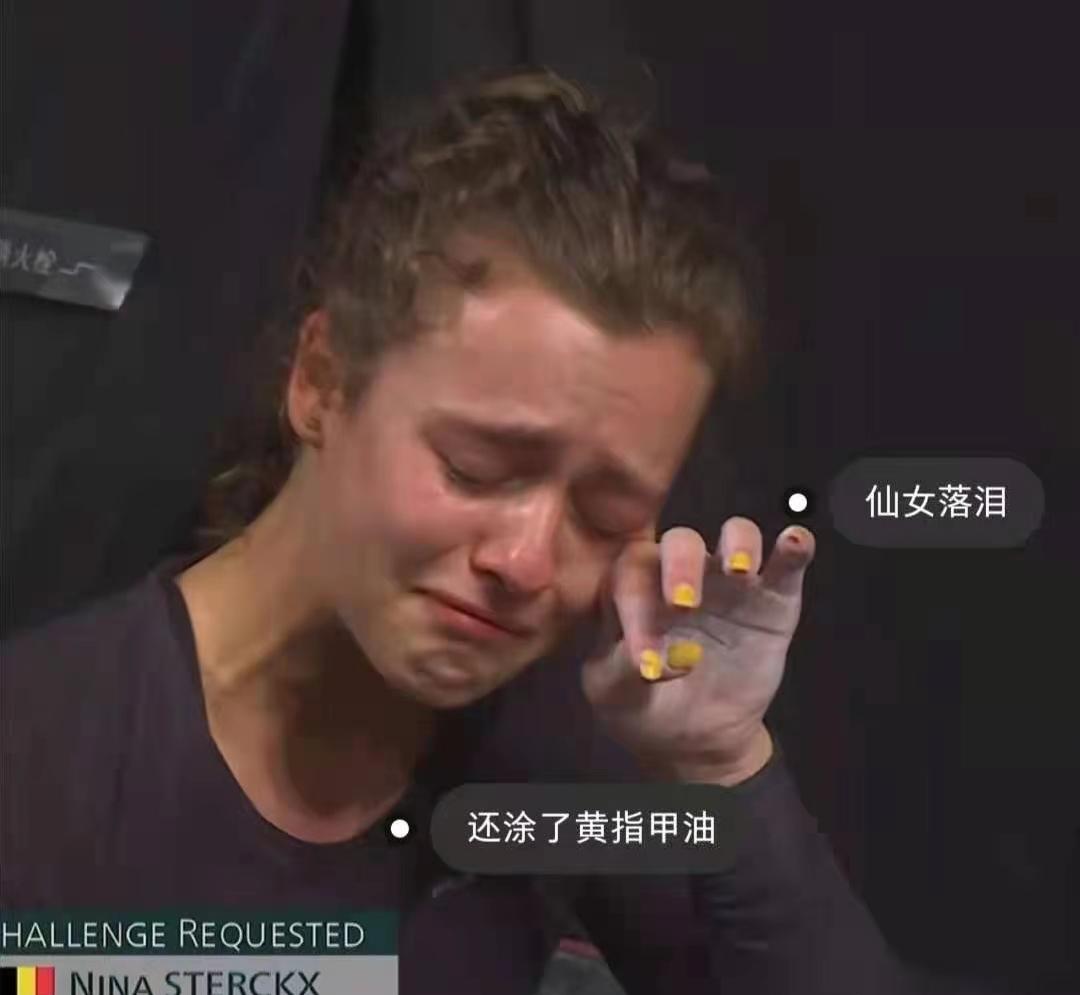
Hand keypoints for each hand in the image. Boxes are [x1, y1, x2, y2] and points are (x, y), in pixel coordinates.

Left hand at [581, 518, 814, 783]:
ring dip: (740, 544)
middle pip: (680, 542)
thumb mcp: (616, 695)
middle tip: (683, 605)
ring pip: (736, 535)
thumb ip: (623, 672)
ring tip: (740, 570)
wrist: (695, 736)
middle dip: (682, 566)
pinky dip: (794, 547)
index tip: (648, 662)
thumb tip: (655, 663)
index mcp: (633, 588)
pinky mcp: (773, 598)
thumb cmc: (642, 703)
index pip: (630, 576)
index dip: (636, 608)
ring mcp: (729, 581)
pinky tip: (795, 543)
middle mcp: (680, 573)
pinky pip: (785, 564)